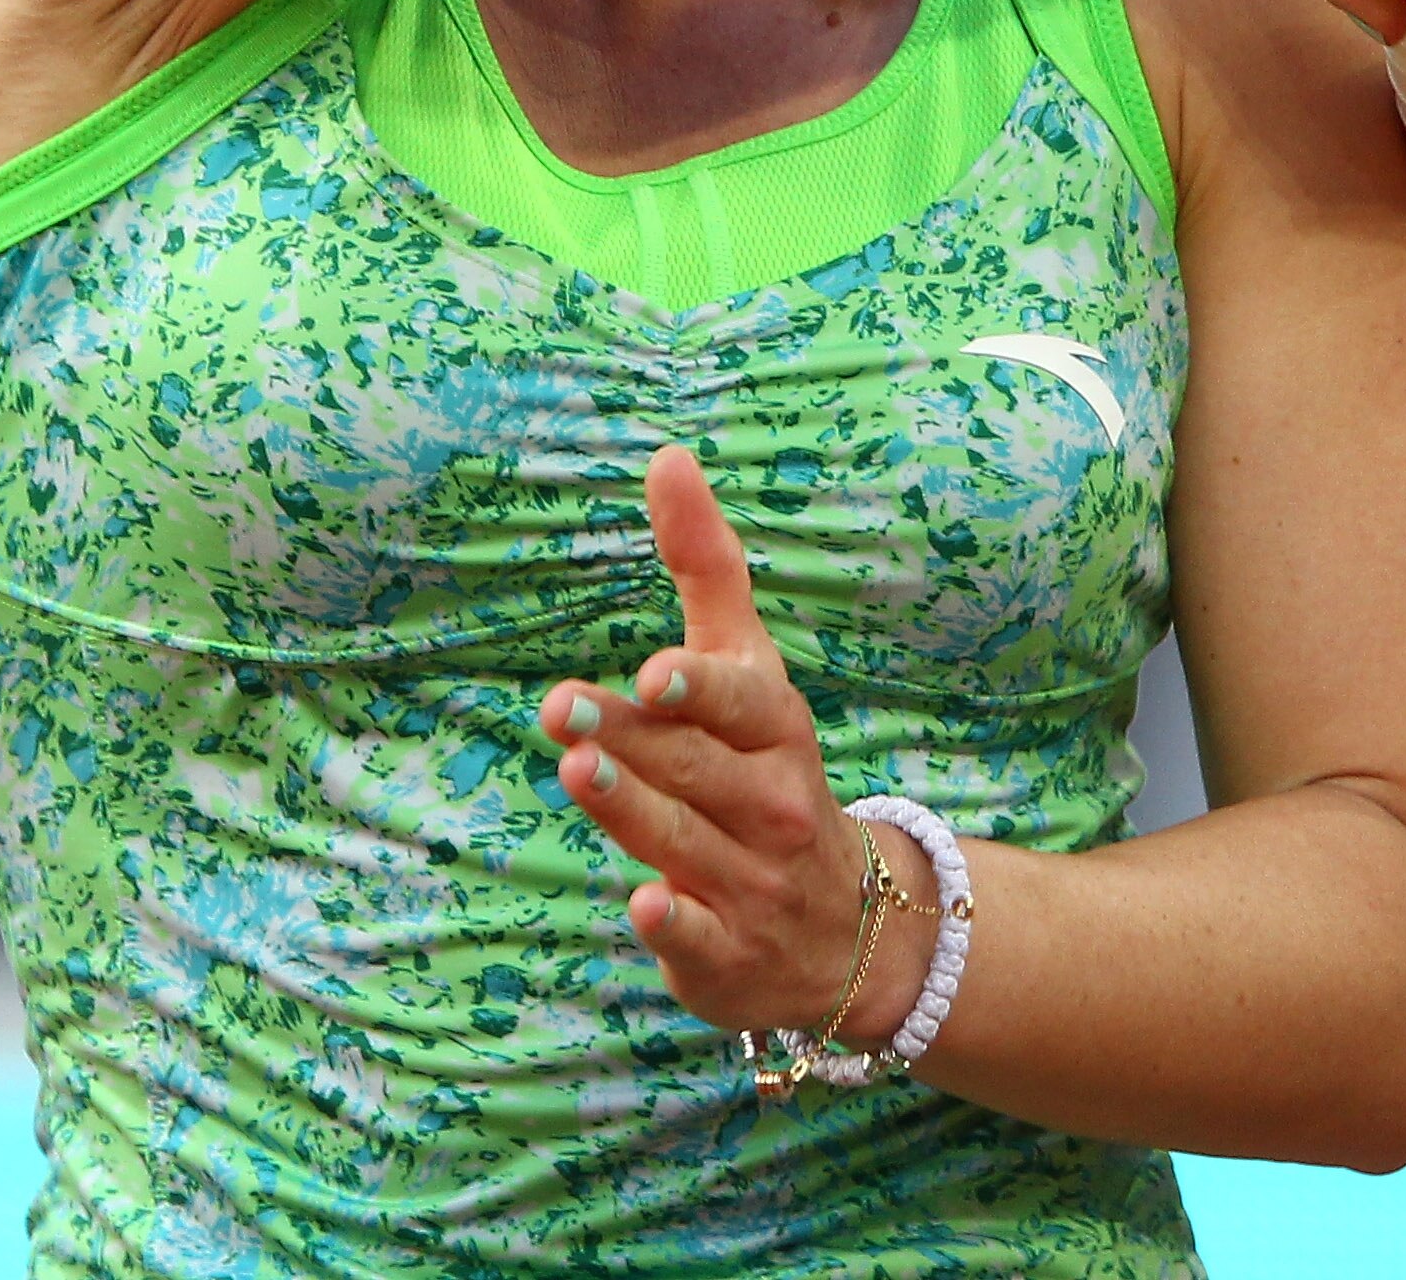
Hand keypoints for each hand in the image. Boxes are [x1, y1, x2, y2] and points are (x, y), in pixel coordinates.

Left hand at [540, 446, 936, 1042]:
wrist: (846, 927)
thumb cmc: (765, 765)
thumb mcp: (748, 665)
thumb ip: (705, 566)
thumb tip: (666, 456)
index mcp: (774, 729)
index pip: (742, 704)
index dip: (700, 689)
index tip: (653, 672)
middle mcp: (771, 803)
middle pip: (693, 767)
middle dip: (629, 740)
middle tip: (559, 710)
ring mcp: (751, 880)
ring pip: (685, 842)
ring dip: (633, 810)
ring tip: (578, 773)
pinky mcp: (726, 950)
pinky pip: (700, 936)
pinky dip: (676, 924)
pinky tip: (644, 904)